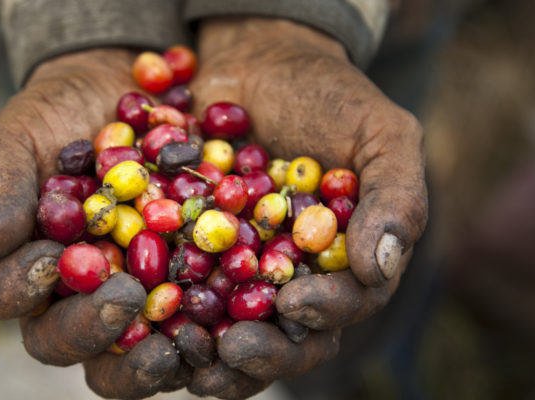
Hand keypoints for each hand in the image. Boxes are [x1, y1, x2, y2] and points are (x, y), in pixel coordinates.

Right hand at [0, 49, 179, 397]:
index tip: (47, 260)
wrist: (125, 94)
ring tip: (175, 344)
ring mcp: (116, 299)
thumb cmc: (58, 113)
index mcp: (6, 259)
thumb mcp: (19, 132)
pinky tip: (227, 330)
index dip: (10, 291)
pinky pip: (182, 330)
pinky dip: (202, 337)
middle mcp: (58, 293)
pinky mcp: (172, 295)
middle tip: (124, 300)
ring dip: (144, 362)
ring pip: (119, 355)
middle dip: (88, 330)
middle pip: (58, 341)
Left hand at [183, 17, 427, 394]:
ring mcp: (238, 270)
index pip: (344, 305)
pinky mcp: (189, 252)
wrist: (258, 61)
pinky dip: (158, 305)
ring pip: (227, 328)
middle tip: (232, 348)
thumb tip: (379, 269)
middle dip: (261, 350)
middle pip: (284, 336)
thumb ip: (396, 196)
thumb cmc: (329, 97)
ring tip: (183, 352)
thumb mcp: (378, 134)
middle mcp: (292, 278)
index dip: (324, 312)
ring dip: (206, 351)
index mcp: (344, 263)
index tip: (294, 303)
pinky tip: (139, 313)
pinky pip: (174, 288)